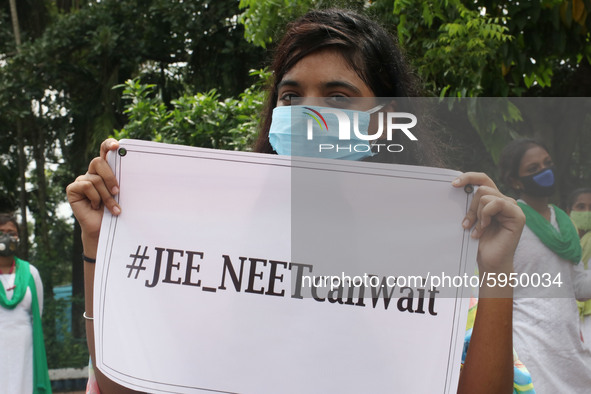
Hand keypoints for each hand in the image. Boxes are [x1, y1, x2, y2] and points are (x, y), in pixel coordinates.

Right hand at [66, 138, 121, 254]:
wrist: (103, 228)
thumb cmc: (114, 210)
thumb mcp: (120, 193)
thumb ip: (120, 180)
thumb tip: (132, 168)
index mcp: (105, 170)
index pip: (104, 151)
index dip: (108, 144)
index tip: (117, 145)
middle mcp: (92, 172)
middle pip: (98, 162)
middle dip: (110, 177)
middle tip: (117, 192)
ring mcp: (81, 180)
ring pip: (95, 178)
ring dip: (106, 195)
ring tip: (112, 208)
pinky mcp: (72, 189)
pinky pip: (86, 186)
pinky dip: (94, 198)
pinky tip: (95, 206)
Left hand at [452, 172, 524, 275]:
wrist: (489, 261)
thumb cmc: (479, 242)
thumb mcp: (471, 218)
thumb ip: (470, 203)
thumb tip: (457, 186)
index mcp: (494, 200)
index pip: (483, 180)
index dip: (468, 177)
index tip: (453, 183)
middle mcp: (505, 201)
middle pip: (482, 188)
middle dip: (471, 207)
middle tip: (467, 223)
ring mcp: (512, 207)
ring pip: (485, 196)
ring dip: (478, 214)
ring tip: (479, 229)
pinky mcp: (518, 215)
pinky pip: (496, 203)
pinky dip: (486, 215)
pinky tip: (484, 227)